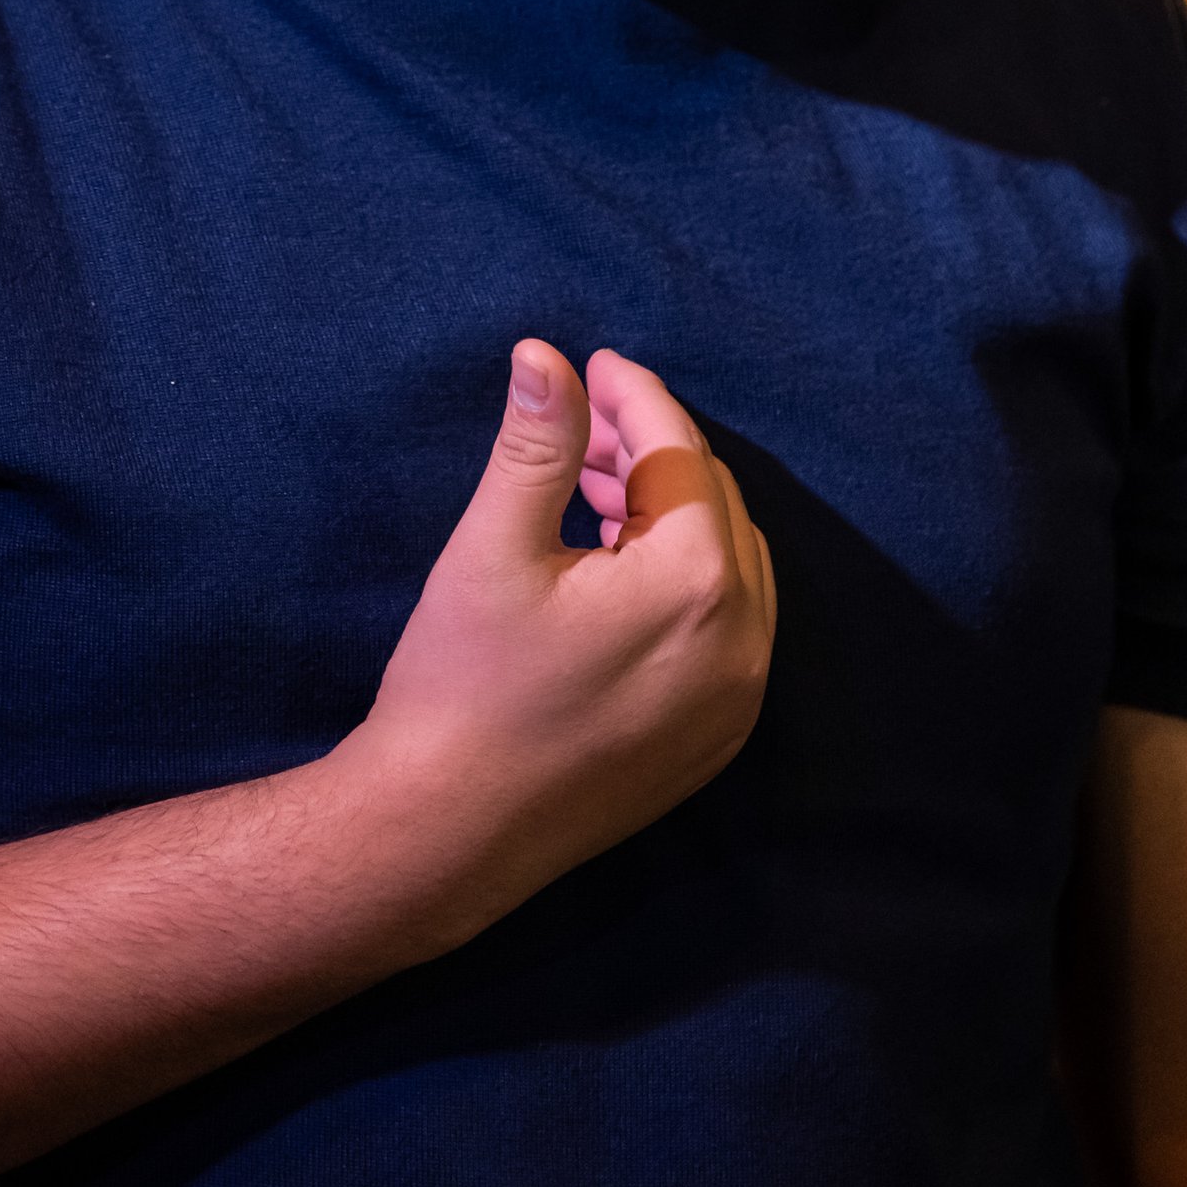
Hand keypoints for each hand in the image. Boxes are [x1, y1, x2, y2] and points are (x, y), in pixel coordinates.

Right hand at [354, 342, 775, 928]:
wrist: (445, 832)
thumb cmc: (462, 684)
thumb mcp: (495, 544)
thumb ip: (539, 440)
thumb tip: (546, 353)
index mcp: (696, 583)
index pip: (677, 454)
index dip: (633, 396)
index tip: (592, 363)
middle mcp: (741, 642)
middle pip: (713, 504)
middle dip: (651, 451)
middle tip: (583, 423)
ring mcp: (736, 700)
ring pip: (728, 565)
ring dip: (670, 513)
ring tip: (590, 489)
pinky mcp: (715, 739)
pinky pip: (725, 628)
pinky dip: (684, 580)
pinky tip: (613, 568)